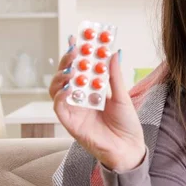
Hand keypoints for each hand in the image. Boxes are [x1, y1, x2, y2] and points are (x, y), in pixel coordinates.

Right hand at [49, 35, 145, 172]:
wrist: (128, 148)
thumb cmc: (126, 124)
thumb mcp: (122, 97)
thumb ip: (114, 77)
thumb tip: (113, 53)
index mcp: (93, 91)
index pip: (82, 68)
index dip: (79, 53)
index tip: (81, 37)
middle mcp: (80, 98)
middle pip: (67, 76)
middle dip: (69, 61)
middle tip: (76, 49)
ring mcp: (74, 110)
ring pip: (57, 89)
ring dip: (62, 76)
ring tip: (72, 67)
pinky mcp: (70, 122)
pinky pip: (59, 106)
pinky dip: (61, 95)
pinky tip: (69, 87)